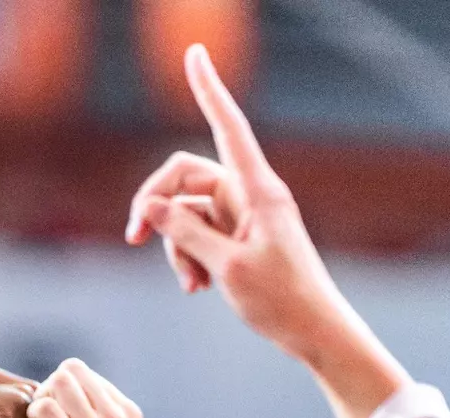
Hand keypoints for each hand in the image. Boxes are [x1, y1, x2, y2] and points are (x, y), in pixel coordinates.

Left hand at [26, 358, 143, 417]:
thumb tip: (80, 404)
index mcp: (130, 414)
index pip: (90, 376)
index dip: (67, 390)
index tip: (58, 413)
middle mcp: (117, 416)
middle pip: (72, 371)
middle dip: (51, 387)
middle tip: (43, 412)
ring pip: (57, 382)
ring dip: (41, 397)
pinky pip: (43, 407)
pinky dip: (33, 413)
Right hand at [126, 45, 360, 368]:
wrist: (314, 331)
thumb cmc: (282, 300)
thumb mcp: (227, 268)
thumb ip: (187, 234)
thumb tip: (152, 206)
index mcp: (257, 191)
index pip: (228, 126)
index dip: (209, 89)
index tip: (194, 53)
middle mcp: (248, 195)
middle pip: (185, 176)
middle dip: (156, 205)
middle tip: (135, 237)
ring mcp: (241, 217)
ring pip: (186, 213)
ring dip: (175, 246)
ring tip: (190, 285)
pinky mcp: (237, 238)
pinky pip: (197, 234)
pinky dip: (188, 258)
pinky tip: (198, 288)